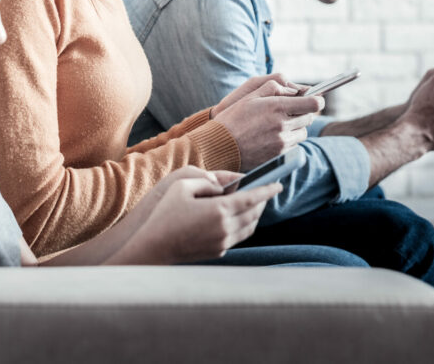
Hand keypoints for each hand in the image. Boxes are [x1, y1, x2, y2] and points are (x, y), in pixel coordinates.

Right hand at [134, 173, 281, 263]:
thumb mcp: (181, 186)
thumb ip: (206, 182)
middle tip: (264, 192)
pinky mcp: (218, 251)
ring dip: (254, 215)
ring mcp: (223, 242)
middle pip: (254, 213)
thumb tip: (222, 186)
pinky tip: (238, 219)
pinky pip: (238, 237)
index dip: (267, 190)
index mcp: (219, 209)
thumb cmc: (165, 213)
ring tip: (253, 205)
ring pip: (249, 227)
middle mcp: (225, 228)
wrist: (155, 246)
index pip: (252, 198)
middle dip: (262, 202)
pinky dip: (244, 226)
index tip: (278, 184)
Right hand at [212, 77, 323, 169]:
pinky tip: (273, 137)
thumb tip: (294, 91)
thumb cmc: (232, 119)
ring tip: (279, 125)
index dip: (317, 100)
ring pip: (303, 132)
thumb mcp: (249, 96)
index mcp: (276, 107)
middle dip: (303, 112)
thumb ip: (273, 88)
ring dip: (297, 127)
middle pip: (309, 118)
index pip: (312, 103)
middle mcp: (282, 125)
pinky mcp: (280, 155)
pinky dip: (289, 139)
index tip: (316, 99)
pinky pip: (294, 145)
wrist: (220, 146)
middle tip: (291, 111)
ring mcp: (282, 141)